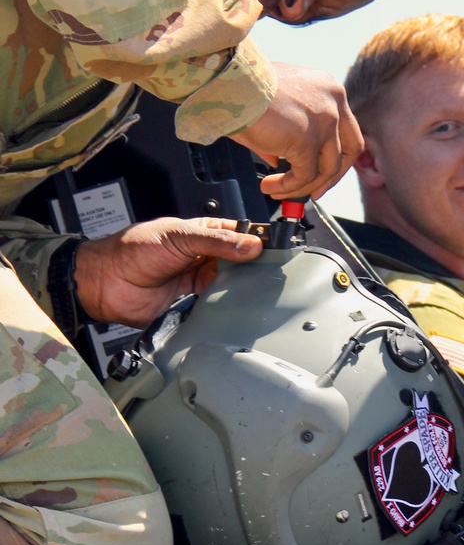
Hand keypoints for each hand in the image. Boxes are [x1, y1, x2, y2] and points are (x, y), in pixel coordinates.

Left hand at [74, 217, 262, 328]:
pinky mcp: (193, 307)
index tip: (277, 251)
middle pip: (242, 265)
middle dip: (254, 270)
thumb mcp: (179, 236)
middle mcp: (207, 259)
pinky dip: (224, 310)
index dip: (259, 242)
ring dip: (239, 291)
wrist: (105, 282)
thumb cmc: (133, 249)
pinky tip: (231, 309)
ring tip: (252, 293)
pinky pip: (216, 309)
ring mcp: (201, 284)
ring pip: (232, 288)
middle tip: (269, 276)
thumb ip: (216, 241)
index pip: (243, 237)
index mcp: (207, 235)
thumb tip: (251, 245)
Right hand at [230, 63, 362, 199]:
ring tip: (277, 191)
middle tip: (313, 192)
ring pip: (327, 169)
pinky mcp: (308, 140)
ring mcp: (325, 122)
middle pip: (350, 149)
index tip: (322, 170)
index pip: (347, 128)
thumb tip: (280, 160)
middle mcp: (333, 102)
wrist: (229, 82)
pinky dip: (288, 187)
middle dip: (332, 176)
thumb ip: (286, 131)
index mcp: (328, 89)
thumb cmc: (242, 87)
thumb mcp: (273, 105)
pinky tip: (270, 186)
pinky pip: (304, 176)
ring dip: (304, 187)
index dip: (337, 154)